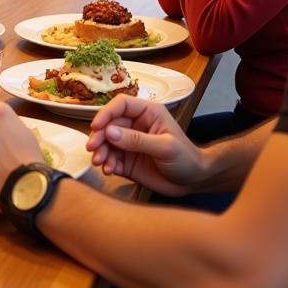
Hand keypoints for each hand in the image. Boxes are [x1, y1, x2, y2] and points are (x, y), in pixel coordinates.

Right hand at [86, 96, 206, 196]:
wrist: (194, 182)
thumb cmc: (186, 158)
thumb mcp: (164, 147)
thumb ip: (137, 140)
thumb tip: (109, 132)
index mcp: (147, 113)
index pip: (121, 105)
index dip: (106, 113)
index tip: (96, 127)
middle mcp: (135, 125)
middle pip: (109, 124)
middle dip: (99, 136)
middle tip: (92, 149)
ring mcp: (129, 143)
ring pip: (106, 142)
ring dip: (100, 151)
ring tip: (100, 163)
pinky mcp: (126, 161)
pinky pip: (110, 159)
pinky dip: (106, 164)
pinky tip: (109, 170)